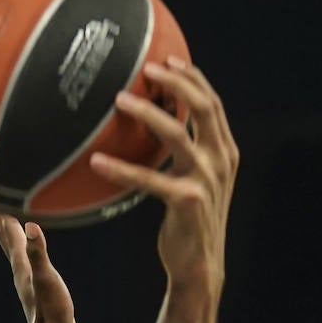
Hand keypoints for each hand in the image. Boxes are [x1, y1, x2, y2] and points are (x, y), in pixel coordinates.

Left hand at [0, 211, 75, 322]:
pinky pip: (23, 252)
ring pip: (11, 242)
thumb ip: (40, 254)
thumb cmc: (52, 309)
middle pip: (3, 233)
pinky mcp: (34, 280)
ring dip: (5, 224)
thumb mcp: (47, 278)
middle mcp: (19, 264)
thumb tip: (31, 226)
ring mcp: (26, 273)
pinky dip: (19, 239)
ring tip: (1, 208)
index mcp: (20, 261)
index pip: (5, 229)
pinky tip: (24, 238)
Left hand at [90, 58, 237, 293]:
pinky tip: (97, 162)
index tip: (169, 58)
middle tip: (146, 69)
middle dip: (177, 82)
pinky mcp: (187, 200)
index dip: (193, 78)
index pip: (213, 103)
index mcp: (224, 151)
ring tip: (118, 99)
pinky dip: (121, 168)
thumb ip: (184, 152)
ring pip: (177, 134)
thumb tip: (153, 122)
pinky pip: (148, 178)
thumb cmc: (189, 220)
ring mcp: (206, 179)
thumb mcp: (194, 179)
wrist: (199, 264)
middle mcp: (220, 160)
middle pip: (203, 107)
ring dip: (147, 113)